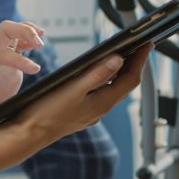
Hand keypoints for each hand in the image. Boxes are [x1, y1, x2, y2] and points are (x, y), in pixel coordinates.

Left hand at [0, 20, 44, 123]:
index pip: (3, 54)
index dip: (20, 60)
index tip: (36, 70)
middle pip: (6, 30)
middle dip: (24, 31)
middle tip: (40, 45)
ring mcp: (0, 56)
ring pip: (14, 30)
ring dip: (29, 30)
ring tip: (41, 42)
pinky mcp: (10, 60)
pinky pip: (20, 41)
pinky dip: (30, 37)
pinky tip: (39, 42)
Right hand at [12, 43, 152, 147]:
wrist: (31, 133)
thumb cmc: (47, 112)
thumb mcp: (72, 90)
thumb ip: (96, 75)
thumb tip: (118, 60)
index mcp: (102, 103)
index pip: (130, 79)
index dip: (140, 61)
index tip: (147, 44)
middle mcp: (100, 109)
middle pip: (125, 85)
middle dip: (134, 65)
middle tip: (138, 47)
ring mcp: (91, 112)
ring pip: (113, 90)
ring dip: (120, 74)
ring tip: (122, 57)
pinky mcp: (82, 113)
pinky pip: (101, 95)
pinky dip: (106, 82)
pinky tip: (99, 76)